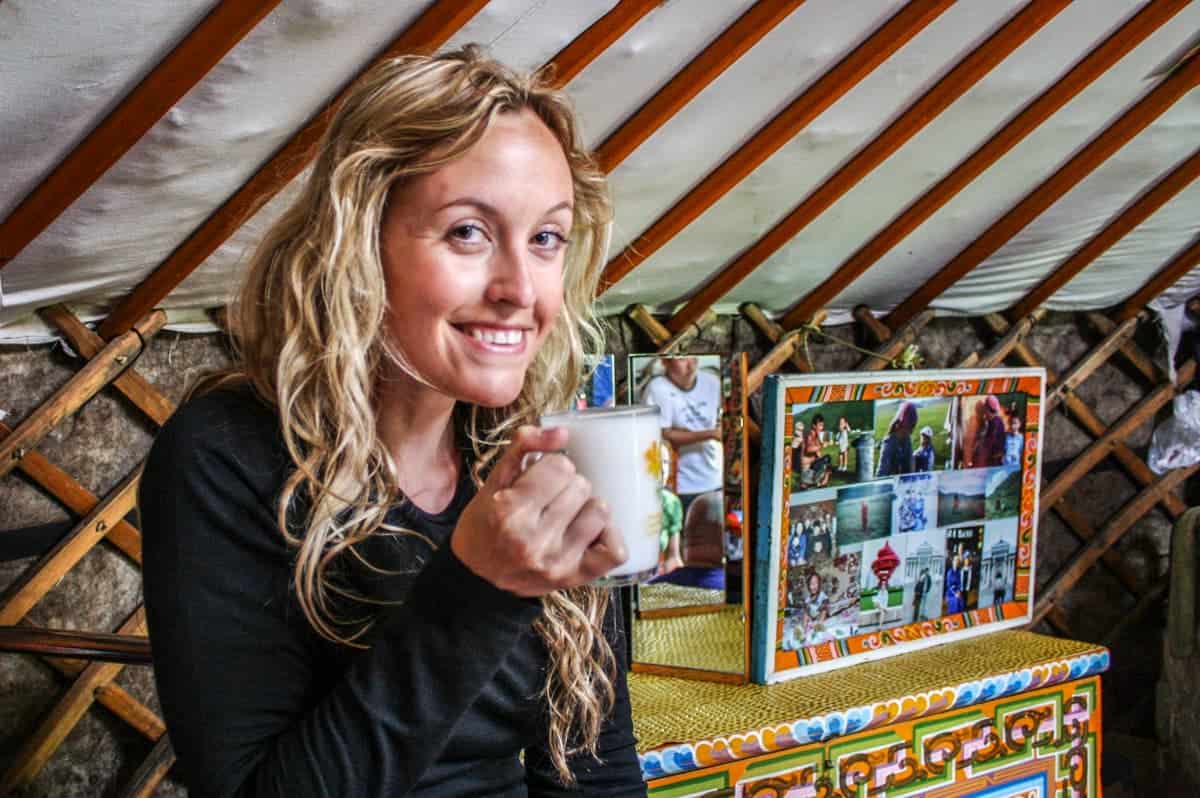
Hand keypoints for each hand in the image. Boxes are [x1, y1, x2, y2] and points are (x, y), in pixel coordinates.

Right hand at [450, 426, 627, 596]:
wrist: (477, 577)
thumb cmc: (485, 524)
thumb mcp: (495, 481)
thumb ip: (524, 447)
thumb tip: (562, 432)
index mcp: (510, 510)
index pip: (560, 466)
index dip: (551, 467)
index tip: (539, 480)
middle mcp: (534, 539)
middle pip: (582, 485)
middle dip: (567, 486)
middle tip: (549, 500)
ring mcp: (557, 562)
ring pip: (600, 510)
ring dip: (586, 508)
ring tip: (567, 516)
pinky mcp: (574, 578)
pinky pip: (614, 550)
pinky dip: (607, 536)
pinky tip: (588, 533)